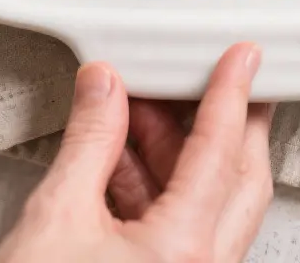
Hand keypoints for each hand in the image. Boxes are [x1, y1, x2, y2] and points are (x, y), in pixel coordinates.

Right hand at [0, 43, 272, 262]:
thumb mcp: (55, 218)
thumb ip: (90, 142)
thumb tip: (104, 84)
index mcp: (184, 254)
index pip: (221, 154)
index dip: (231, 95)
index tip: (244, 56)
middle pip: (237, 181)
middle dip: (226, 122)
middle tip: (216, 74)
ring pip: (210, 206)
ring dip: (180, 153)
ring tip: (140, 106)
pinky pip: (181, 229)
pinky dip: (158, 187)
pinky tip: (123, 155)